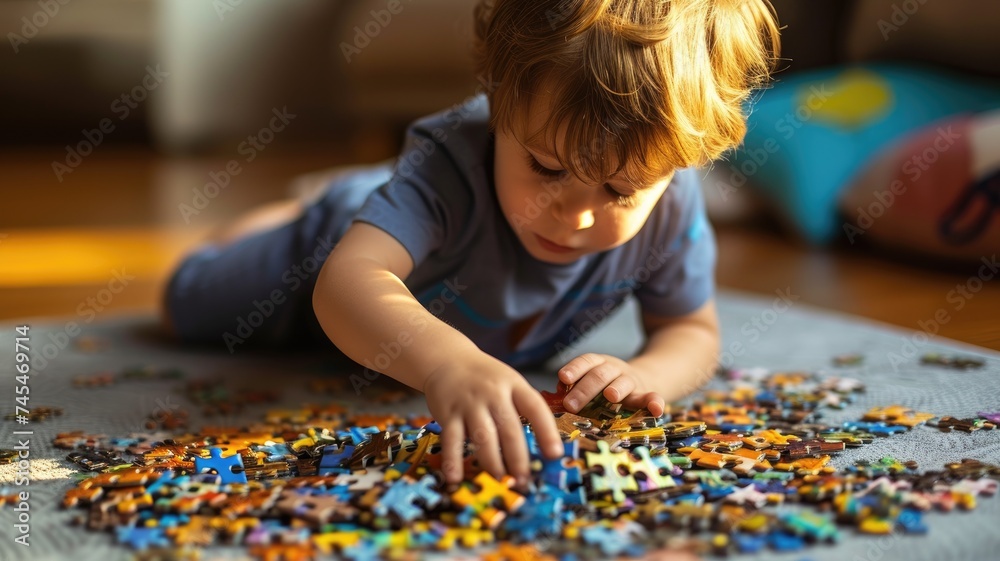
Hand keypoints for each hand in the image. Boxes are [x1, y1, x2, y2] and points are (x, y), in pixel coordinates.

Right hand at [423, 350, 563, 485]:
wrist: (448, 360)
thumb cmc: (485, 378)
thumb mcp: (510, 383)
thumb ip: (523, 408)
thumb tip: (540, 447)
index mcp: (514, 385)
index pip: (535, 408)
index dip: (547, 432)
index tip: (555, 454)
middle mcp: (493, 393)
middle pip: (509, 428)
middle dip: (518, 457)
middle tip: (524, 479)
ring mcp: (470, 403)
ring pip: (483, 436)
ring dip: (492, 461)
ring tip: (500, 478)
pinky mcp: (448, 413)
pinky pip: (451, 439)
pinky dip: (453, 459)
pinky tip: (456, 476)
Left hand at [558, 353, 665, 416]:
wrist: (645, 379)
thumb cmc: (607, 384)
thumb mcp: (591, 379)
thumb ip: (573, 386)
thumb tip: (550, 398)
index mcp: (598, 364)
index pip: (585, 362)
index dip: (574, 369)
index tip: (563, 378)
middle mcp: (614, 369)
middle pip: (599, 375)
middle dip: (585, 389)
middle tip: (571, 405)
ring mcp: (631, 382)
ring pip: (623, 382)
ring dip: (617, 388)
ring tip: (611, 395)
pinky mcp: (647, 395)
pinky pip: (652, 398)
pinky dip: (655, 403)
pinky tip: (657, 410)